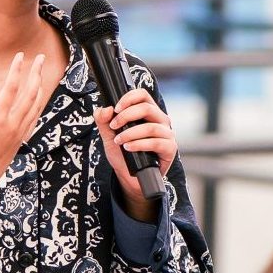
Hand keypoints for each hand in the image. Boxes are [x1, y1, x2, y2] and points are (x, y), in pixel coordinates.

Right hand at [0, 52, 45, 252]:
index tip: (20, 56)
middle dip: (36, 74)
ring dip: (40, 88)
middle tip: (39, 58)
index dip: (17, 69)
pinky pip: (33, 119)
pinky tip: (37, 100)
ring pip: (35, 106)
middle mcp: (12, 125)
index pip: (11, 88)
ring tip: (41, 75)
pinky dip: (37, 107)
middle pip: (30, 94)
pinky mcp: (20, 141)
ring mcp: (19, 134)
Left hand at [94, 88, 176, 220]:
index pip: (142, 95)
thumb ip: (103, 122)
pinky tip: (128, 148)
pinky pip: (156, 142)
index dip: (128, 98)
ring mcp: (167, 134)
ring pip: (150, 127)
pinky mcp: (170, 148)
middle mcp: (160, 120)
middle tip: (113, 126)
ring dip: (130, 133)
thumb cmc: (124, 154)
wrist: (130, 177)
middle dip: (126, 116)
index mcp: (148, 113)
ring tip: (119, 141)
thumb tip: (104, 109)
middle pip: (147, 108)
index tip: (115, 109)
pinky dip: (139, 144)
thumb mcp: (109, 137)